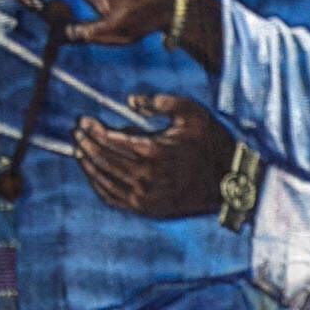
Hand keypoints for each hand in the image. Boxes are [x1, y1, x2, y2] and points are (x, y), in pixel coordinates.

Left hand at [72, 96, 234, 219]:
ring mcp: (145, 196)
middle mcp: (146, 177)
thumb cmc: (212, 145)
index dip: (92, 129)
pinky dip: (97, 184)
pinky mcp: (147, 209)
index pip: (109, 140)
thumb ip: (161, 101)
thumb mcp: (193, 114)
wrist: (232, 184)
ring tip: (79, 150)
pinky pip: (111, 197)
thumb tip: (130, 102)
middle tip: (77, 132)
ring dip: (87, 162)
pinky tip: (92, 172)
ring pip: (103, 178)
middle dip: (85, 143)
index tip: (83, 120)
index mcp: (154, 152)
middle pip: (102, 158)